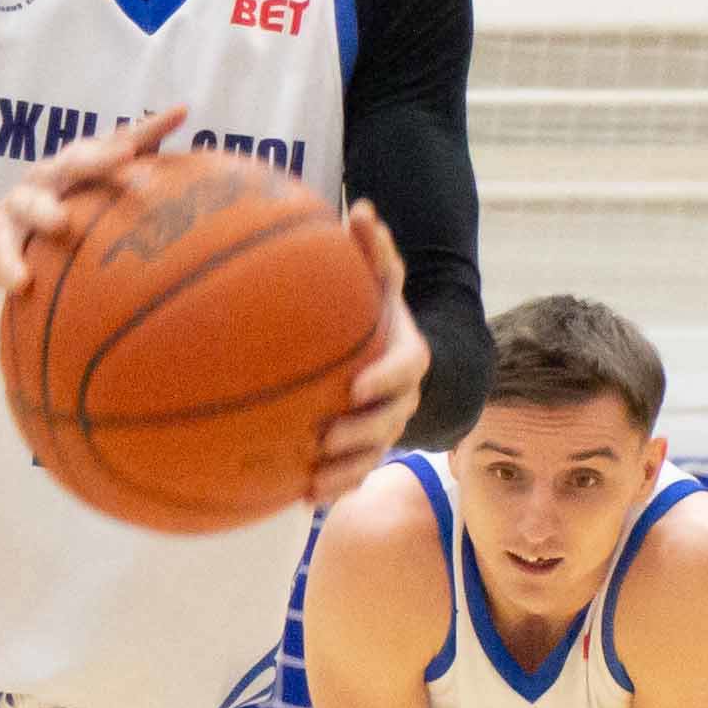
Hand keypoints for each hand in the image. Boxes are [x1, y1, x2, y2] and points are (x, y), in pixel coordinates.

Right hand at [0, 106, 176, 312]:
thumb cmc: (59, 216)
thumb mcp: (93, 201)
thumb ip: (137, 191)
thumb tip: (200, 183)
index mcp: (80, 166)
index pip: (119, 142)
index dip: (150, 128)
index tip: (181, 115)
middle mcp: (51, 175)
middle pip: (75, 160)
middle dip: (100, 158)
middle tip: (126, 158)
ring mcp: (20, 203)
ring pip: (30, 201)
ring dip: (45, 210)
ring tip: (60, 224)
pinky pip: (1, 251)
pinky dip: (10, 265)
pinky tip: (22, 283)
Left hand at [309, 201, 430, 504]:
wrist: (381, 355)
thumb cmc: (372, 312)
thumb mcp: (378, 280)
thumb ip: (373, 251)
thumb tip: (360, 209)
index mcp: (406, 353)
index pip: (406, 368)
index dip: (385, 379)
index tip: (355, 385)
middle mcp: (401, 396)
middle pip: (391, 419)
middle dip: (363, 431)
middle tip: (328, 435)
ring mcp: (387, 427)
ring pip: (374, 455)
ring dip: (346, 469)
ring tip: (314, 476)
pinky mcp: (367, 451)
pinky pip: (356, 475)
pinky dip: (334, 488)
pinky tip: (301, 498)